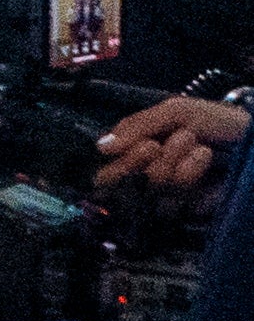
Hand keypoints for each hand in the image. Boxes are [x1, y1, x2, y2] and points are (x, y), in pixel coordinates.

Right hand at [100, 93, 243, 213]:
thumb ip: (136, 126)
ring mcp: (170, 194)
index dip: (121, 159)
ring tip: (197, 146)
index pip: (107, 168)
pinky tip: (204, 159)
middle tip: (157, 147)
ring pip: (147, 188)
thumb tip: (100, 147)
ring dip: (171, 161)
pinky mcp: (190, 208)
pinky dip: (188, 173)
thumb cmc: (219, 121)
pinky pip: (173, 199)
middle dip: (138, 162)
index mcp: (140, 151)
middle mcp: (149, 175)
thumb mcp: (176, 112)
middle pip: (118, 183)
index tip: (145, 144)